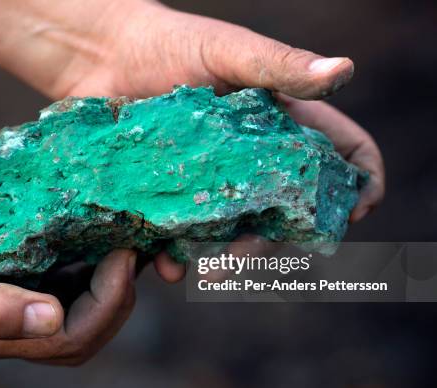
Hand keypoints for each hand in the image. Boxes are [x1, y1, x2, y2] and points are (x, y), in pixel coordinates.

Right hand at [0, 152, 136, 364]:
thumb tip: (53, 321)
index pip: (72, 338)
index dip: (108, 303)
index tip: (123, 254)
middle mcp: (9, 317)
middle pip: (86, 324)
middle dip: (118, 292)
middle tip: (131, 246)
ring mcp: (13, 287)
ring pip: (80, 295)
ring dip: (108, 272)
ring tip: (124, 234)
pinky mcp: (15, 259)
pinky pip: (64, 265)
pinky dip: (88, 250)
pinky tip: (97, 222)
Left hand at [57, 1, 383, 278]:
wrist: (100, 57)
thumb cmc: (169, 43)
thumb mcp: (227, 52)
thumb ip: (280, 66)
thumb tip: (344, 72)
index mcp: (280, 123)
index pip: (339, 153)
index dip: (360, 181)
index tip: (359, 210)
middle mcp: (252, 159)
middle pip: (285, 211)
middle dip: (274, 240)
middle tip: (244, 258)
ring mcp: (212, 181)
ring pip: (235, 233)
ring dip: (225, 258)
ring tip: (203, 270)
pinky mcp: (171, 195)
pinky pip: (182, 236)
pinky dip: (177, 255)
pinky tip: (165, 263)